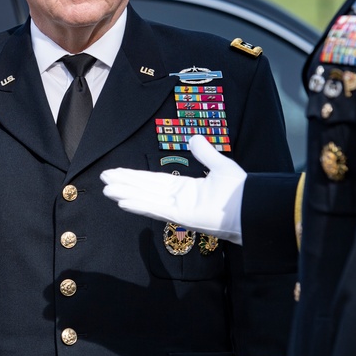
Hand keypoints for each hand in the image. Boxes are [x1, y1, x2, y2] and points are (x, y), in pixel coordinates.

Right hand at [100, 134, 245, 244]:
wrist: (251, 207)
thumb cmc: (240, 191)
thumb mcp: (220, 165)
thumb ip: (205, 153)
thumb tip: (194, 137)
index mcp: (186, 189)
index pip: (154, 181)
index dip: (135, 176)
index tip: (118, 173)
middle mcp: (178, 200)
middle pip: (145, 189)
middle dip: (125, 184)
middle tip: (104, 179)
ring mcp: (179, 210)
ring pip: (146, 199)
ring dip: (126, 194)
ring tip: (106, 190)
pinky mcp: (181, 217)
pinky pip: (156, 209)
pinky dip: (139, 205)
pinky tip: (123, 201)